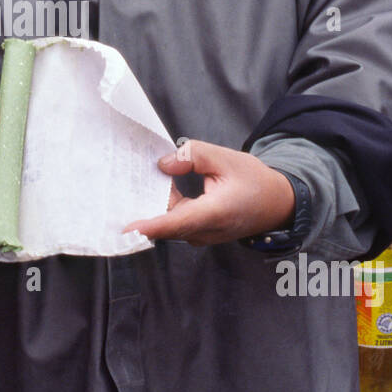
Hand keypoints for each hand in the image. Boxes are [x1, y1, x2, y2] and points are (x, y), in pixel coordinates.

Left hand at [123, 138, 295, 245]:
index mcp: (215, 213)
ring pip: (169, 224)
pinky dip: (163, 209)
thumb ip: (194, 156)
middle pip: (166, 225)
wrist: (276, 204)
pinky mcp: (199, 234)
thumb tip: (163, 164)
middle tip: (115, 193)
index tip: (127, 229)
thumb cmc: (253, 180)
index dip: (151, 226)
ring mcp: (202, 236)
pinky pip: (175, 223)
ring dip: (152, 208)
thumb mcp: (226, 158)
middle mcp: (206, 231)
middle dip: (142, 211)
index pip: (177, 223)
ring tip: (129, 185)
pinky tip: (151, 189)